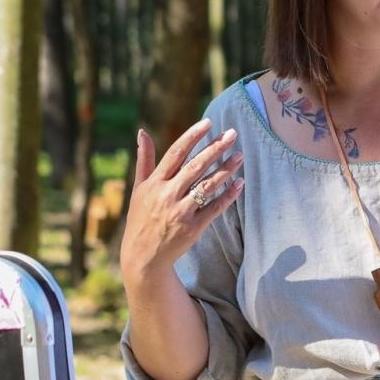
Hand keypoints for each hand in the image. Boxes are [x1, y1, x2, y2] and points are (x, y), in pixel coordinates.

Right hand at [119, 120, 243, 285]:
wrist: (143, 257)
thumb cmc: (141, 218)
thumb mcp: (139, 188)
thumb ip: (144, 159)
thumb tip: (142, 131)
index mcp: (154, 183)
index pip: (175, 153)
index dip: (192, 136)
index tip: (208, 122)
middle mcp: (167, 195)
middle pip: (195, 167)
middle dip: (215, 148)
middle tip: (233, 134)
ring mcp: (181, 212)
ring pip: (208, 186)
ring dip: (226, 169)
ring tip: (240, 155)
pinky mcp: (193, 228)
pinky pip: (215, 208)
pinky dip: (228, 195)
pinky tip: (240, 183)